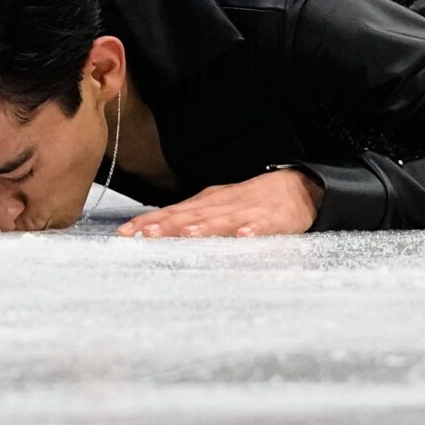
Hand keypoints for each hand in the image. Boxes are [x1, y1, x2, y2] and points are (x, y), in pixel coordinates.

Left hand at [116, 168, 321, 237]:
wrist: (299, 188)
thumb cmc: (251, 202)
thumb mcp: (217, 205)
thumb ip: (188, 218)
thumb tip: (149, 230)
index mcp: (209, 203)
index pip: (173, 212)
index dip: (150, 223)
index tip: (125, 234)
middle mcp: (224, 205)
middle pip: (193, 215)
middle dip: (170, 225)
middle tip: (146, 235)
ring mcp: (249, 211)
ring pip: (224, 220)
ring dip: (206, 227)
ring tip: (188, 235)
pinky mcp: (275, 219)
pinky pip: (264, 226)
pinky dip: (254, 230)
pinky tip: (245, 237)